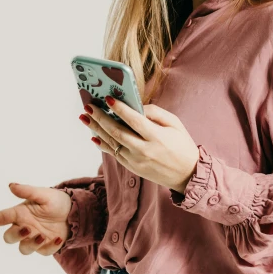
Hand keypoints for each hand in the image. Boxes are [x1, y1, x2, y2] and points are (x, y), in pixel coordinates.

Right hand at [0, 183, 73, 254]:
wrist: (74, 211)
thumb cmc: (55, 201)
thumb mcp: (43, 194)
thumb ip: (27, 191)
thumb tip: (11, 186)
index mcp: (21, 213)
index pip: (4, 216)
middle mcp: (24, 227)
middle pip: (9, 237)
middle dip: (15, 235)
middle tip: (28, 228)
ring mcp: (34, 238)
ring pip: (24, 248)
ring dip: (30, 244)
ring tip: (42, 236)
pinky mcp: (46, 246)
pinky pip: (44, 251)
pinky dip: (50, 247)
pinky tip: (58, 238)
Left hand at [80, 98, 199, 193]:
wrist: (187, 175)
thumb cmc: (182, 146)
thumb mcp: (175, 124)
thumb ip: (156, 113)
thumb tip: (136, 106)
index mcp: (157, 137)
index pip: (134, 120)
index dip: (120, 109)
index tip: (108, 98)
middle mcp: (144, 150)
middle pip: (117, 132)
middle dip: (101, 118)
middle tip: (88, 106)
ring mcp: (136, 161)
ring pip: (112, 143)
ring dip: (96, 129)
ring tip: (85, 118)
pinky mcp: (132, 168)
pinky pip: (114, 154)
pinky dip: (102, 144)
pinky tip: (94, 135)